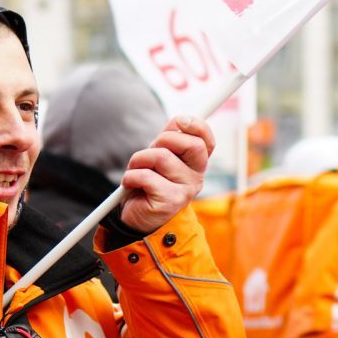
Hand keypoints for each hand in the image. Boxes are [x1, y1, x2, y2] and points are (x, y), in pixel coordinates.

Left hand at [118, 117, 214, 235]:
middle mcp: (196, 177)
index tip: (179, 122)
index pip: (207, 140)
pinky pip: (146, 176)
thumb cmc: (149, 182)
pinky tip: (131, 184)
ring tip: (135, 170)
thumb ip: (170, 137)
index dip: (197, 125)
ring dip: (139, 160)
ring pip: (162, 157)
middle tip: (151, 151)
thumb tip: (179, 121)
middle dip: (164, 140)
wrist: (137, 216)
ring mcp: (185, 191)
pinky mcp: (169, 201)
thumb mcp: (160, 154)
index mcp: (196, 163)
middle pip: (192, 145)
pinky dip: (131, 176)